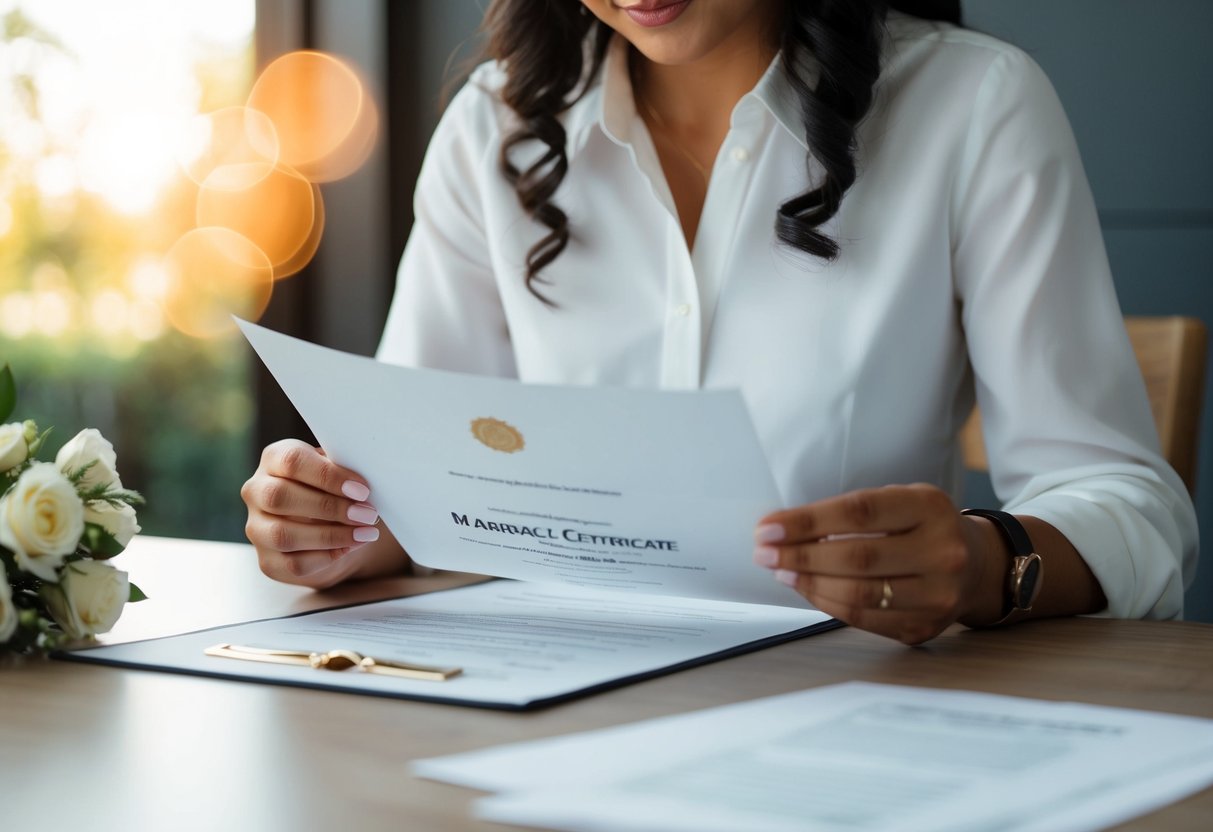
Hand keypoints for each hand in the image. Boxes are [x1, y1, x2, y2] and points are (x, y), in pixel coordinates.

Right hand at [241, 439, 393, 587]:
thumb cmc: (334, 490)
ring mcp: (257, 528)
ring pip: (283, 535)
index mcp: (274, 459)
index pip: (292, 461)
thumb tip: (365, 482)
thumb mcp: (338, 472)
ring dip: (331, 536)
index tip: (362, 490)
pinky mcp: (268, 560)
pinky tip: (350, 547)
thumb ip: (345, 471)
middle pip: (280, 497)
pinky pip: (293, 564)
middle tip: (367, 514)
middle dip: (330, 507)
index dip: (329, 476)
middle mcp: (257, 491)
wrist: (326, 525)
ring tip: (365, 533)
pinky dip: (327, 557)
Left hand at [752, 484, 992, 644]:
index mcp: (930, 507)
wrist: (977, 564)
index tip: (768, 527)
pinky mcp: (926, 627)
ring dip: (809, 583)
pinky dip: (828, 603)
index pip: (859, 512)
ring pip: (859, 594)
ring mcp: (939, 594)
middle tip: (764, 553)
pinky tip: (807, 588)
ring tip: (781, 571)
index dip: (807, 521)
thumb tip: (784, 531)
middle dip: (800, 555)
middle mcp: (942, 551)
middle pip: (857, 557)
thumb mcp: (898, 502)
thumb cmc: (921, 526)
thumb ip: (850, 514)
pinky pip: (865, 619)